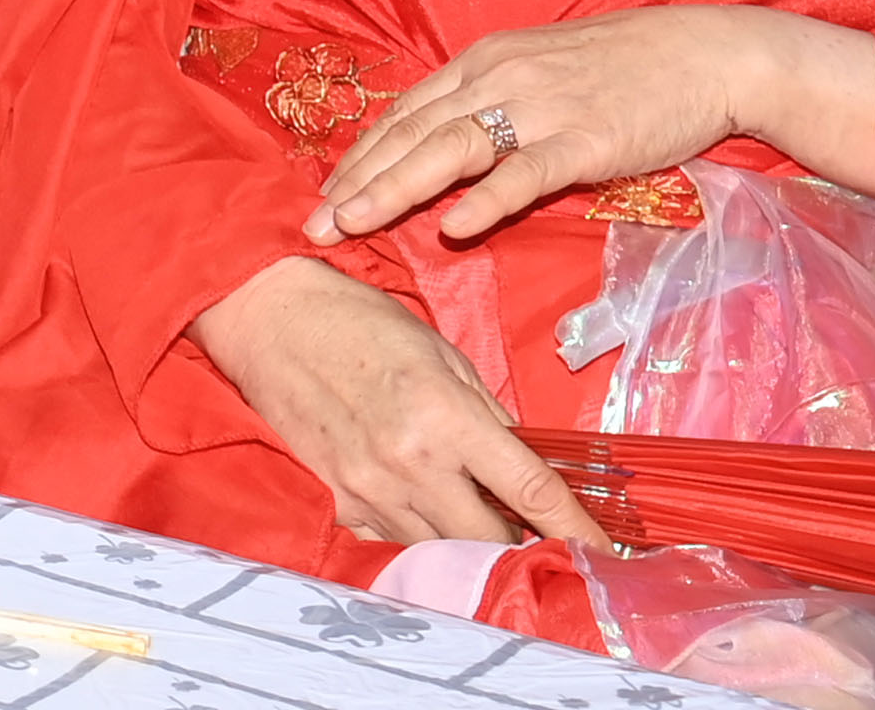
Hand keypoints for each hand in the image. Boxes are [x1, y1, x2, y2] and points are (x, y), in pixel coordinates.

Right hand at [190, 256, 608, 547]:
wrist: (265, 317)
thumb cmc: (356, 321)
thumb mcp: (439, 352)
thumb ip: (485, 414)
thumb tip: (522, 464)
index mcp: (447, 416)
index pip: (532, 493)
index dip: (580, 532)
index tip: (609, 557)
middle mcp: (411, 462)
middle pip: (492, 539)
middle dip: (522, 542)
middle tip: (533, 532)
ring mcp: (369, 488)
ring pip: (443, 550)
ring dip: (468, 541)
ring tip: (473, 517)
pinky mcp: (335, 500)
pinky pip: (393, 540)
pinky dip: (416, 533)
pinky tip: (415, 504)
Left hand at [313, 5, 874, 246]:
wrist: (706, 54)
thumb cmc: (624, 67)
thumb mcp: (539, 70)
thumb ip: (491, 99)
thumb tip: (445, 140)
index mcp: (483, 61)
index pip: (404, 112)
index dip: (360, 154)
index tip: (323, 192)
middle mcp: (499, 78)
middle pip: (412, 132)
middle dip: (357, 180)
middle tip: (315, 224)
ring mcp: (541, 107)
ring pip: (450, 149)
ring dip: (395, 188)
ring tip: (355, 225)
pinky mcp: (586, 138)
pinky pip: (525, 172)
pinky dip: (485, 199)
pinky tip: (452, 226)